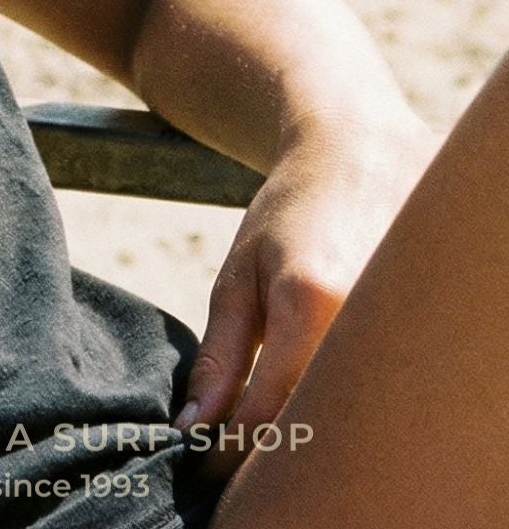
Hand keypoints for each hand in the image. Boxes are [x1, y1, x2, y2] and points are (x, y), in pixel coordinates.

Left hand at [177, 108, 438, 482]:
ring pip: (353, 421)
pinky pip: (382, 400)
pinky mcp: (425, 342)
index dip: (229, 451)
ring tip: (283, 410)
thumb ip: (220, 358)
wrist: (366, 159)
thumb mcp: (238, 277)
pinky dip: (349, 408)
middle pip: (318, 430)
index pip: (269, 416)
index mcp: (310, 302)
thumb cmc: (291, 216)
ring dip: (314, 432)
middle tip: (238, 444)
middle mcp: (367, 323)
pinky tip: (327, 393)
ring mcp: (405, 334)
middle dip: (274, 453)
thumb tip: (193, 429)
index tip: (200, 460)